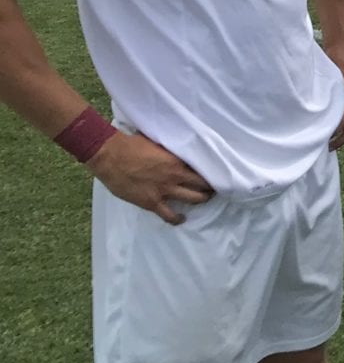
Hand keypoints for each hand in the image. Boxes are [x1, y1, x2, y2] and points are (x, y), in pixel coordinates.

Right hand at [88, 131, 213, 224]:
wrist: (110, 156)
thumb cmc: (132, 145)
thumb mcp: (158, 143)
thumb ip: (171, 150)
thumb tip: (180, 148)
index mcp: (178, 160)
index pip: (202, 169)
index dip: (210, 172)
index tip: (215, 173)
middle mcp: (176, 176)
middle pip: (202, 185)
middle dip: (210, 187)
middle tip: (214, 188)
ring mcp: (164, 191)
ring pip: (193, 199)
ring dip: (200, 200)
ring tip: (204, 200)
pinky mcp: (151, 203)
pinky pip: (168, 215)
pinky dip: (176, 218)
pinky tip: (181, 219)